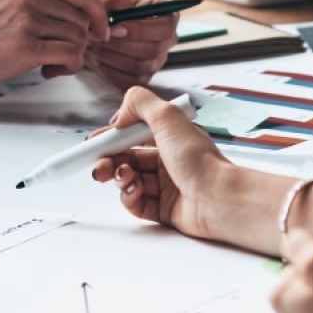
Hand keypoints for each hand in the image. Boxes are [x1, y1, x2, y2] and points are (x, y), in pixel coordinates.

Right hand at [0, 0, 109, 91]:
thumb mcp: (10, 7)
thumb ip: (43, 6)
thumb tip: (83, 19)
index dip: (99, 14)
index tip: (101, 30)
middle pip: (83, 19)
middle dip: (80, 42)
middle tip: (60, 56)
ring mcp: (28, 19)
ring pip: (79, 38)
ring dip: (71, 57)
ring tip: (48, 63)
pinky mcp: (26, 45)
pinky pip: (70, 55)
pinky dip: (67, 67)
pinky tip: (47, 70)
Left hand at [87, 0, 177, 88]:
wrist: (97, 28)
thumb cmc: (108, 10)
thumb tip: (122, 0)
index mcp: (167, 16)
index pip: (165, 28)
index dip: (140, 30)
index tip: (114, 27)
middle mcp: (167, 40)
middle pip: (153, 50)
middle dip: (121, 44)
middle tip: (97, 37)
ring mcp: (156, 61)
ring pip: (139, 66)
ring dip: (112, 57)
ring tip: (93, 45)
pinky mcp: (143, 77)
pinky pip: (129, 81)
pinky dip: (110, 71)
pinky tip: (98, 59)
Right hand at [89, 88, 266, 243]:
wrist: (219, 199)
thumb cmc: (200, 161)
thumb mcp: (168, 116)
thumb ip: (139, 103)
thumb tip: (119, 115)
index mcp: (171, 135)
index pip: (132, 133)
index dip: (111, 138)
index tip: (92, 143)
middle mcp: (169, 158)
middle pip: (127, 157)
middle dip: (108, 160)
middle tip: (98, 166)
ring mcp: (167, 185)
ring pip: (128, 180)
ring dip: (119, 178)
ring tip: (124, 177)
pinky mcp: (164, 209)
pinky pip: (136, 202)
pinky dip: (129, 197)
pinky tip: (134, 192)